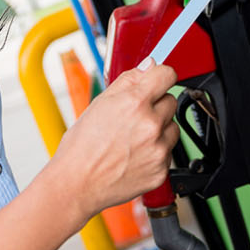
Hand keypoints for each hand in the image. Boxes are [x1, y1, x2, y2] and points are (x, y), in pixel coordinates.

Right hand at [48, 59, 179, 223]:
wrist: (77, 184)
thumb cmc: (82, 147)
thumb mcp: (99, 103)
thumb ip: (128, 80)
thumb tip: (148, 65)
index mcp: (135, 103)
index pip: (167, 74)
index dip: (161, 76)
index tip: (158, 81)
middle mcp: (151, 125)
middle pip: (171, 101)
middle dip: (155, 106)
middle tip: (133, 118)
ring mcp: (158, 149)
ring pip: (172, 127)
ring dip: (158, 130)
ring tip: (132, 139)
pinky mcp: (161, 169)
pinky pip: (168, 151)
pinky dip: (155, 152)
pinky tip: (134, 155)